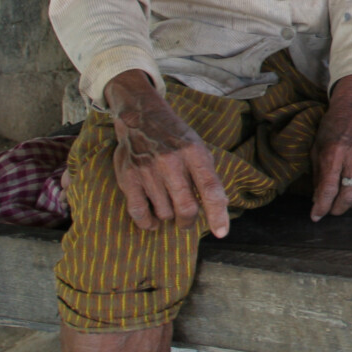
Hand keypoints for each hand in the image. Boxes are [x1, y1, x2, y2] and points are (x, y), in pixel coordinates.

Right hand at [105, 70, 229, 237]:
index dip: (218, 213)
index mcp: (194, 153)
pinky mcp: (128, 178)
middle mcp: (171, 162)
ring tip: (168, 208)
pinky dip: (147, 223)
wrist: (141, 118)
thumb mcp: (198, 148)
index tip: (221, 233)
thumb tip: (222, 205)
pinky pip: (139, 212)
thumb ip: (207, 175)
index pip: (210, 188)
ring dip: (168, 217)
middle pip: (186, 207)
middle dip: (189, 221)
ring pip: (164, 212)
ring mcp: (148, 171)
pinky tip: (152, 222)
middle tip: (187, 222)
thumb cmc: (176, 137)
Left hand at [311, 74, 351, 221]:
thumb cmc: (333, 125)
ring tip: (347, 202)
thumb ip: (318, 172)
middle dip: (337, 209)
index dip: (321, 207)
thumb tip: (317, 198)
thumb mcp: (318, 146)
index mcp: (334, 153)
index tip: (316, 216)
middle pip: (348, 195)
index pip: (328, 189)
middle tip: (332, 210)